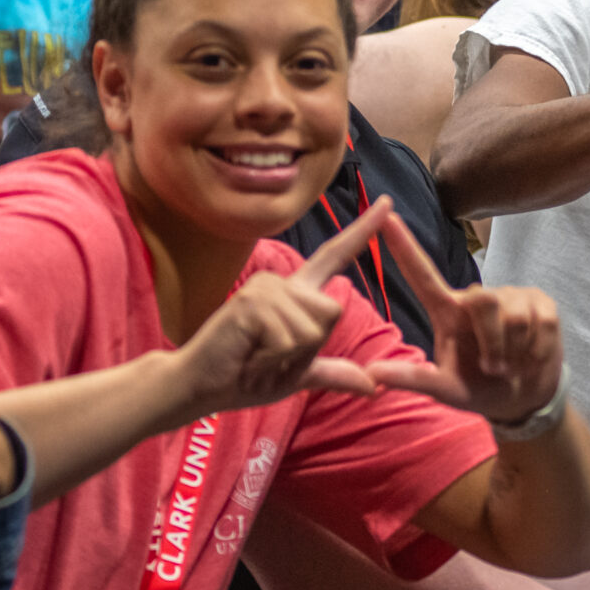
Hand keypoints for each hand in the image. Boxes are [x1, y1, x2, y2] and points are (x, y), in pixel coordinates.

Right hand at [171, 202, 391, 418]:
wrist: (200, 386)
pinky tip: (248, 354)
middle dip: (309, 347)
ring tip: (257, 354)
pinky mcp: (252, 302)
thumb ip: (334, 373)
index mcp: (296, 295)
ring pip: (312, 329)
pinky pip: (288, 340)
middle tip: (271, 354)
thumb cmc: (244, 377)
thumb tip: (372, 386)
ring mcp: (265, 288)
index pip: (334, 257)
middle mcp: (283, 283)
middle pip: (331, 312)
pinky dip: (273, 358)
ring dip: (288, 356)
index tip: (388, 202)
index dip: (362, 231)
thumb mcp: (297, 376)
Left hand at [358, 211, 565, 426]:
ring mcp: (512, 295)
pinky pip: (543, 323)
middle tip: (493, 368)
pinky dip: (537, 352)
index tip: (386, 216)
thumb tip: (372, 373)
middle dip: (492, 343)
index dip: (404, 246)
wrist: (522, 397)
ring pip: (515, 317)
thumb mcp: (445, 389)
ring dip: (514, 352)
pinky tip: (532, 357)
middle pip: (483, 300)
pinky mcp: (542, 302)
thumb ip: (413, 379)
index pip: (422, 274)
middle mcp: (477, 296)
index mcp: (447, 311)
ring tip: (511, 364)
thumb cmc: (476, 386)